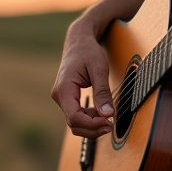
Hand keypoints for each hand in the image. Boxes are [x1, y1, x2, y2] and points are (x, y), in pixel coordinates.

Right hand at [51, 18, 113, 138]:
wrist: (79, 42)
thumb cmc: (88, 52)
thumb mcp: (99, 69)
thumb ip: (102, 92)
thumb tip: (108, 115)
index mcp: (64, 89)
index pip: (74, 117)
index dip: (92, 125)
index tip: (109, 122)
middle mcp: (60, 96)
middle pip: (74, 124)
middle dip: (93, 128)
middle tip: (111, 124)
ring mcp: (63, 98)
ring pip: (76, 122)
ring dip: (92, 124)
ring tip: (109, 118)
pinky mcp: (68, 98)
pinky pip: (77, 114)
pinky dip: (90, 118)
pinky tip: (101, 113)